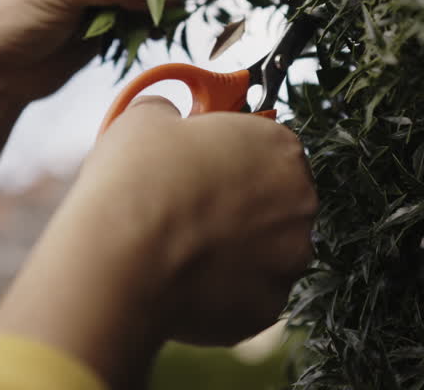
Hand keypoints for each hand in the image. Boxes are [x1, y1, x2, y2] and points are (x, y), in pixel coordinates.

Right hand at [0, 96, 316, 386]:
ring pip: (264, 252)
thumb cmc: (138, 179)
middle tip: (188, 208)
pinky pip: (246, 295)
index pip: (267, 145)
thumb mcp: (145, 119)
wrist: (122, 259)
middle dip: (238, 204)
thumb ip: (170, 114)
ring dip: (233, 250)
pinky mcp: (268, 309)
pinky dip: (221, 292)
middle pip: (274, 201)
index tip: (201, 164)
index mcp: (280, 146)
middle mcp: (300, 203)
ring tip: (181, 250)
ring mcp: (289, 260)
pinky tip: (183, 283)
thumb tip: (167, 120)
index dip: (231, 154)